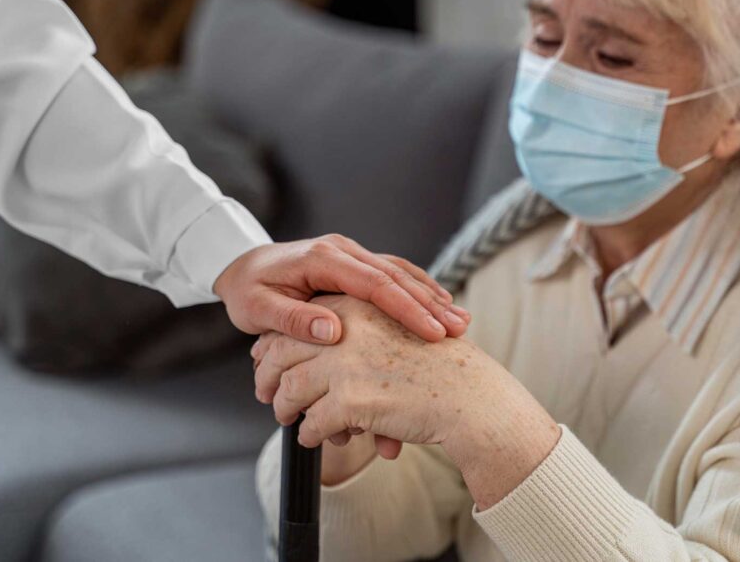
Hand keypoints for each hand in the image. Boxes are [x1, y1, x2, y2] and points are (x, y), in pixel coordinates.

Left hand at [213, 234, 469, 344]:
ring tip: (459, 322)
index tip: (432, 333)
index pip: (374, 284)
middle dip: (430, 303)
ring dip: (431, 296)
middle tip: (458, 331)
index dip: (406, 309)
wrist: (239, 264)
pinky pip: (394, 274)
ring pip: (401, 272)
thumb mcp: (260, 309)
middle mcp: (342, 250)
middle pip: (396, 276)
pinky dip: (419, 289)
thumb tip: (334, 332)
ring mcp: (351, 254)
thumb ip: (295, 320)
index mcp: (322, 259)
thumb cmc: (247, 291)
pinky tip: (439, 306)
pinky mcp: (355, 263)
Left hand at [252, 295, 560, 506]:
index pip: (301, 318)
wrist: (474, 398)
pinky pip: (312, 421)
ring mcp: (347, 362)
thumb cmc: (441, 369)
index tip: (268, 360)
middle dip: (269, 375)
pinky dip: (308, 433)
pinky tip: (313, 437)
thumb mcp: (396, 330)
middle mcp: (348, 326)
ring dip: (284, 408)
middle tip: (265, 393)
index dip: (278, 342)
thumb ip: (359, 328)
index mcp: (359, 301)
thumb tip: (324, 334)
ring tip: (286, 417)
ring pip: (291, 388)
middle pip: (283, 350)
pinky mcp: (351, 398)